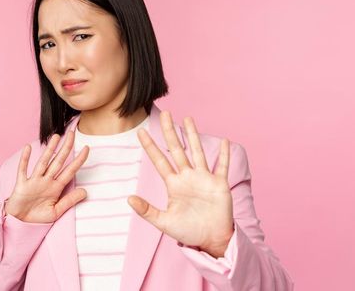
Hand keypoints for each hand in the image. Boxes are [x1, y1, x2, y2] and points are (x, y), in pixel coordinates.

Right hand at [5, 132, 89, 223]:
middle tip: (72, 134)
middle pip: (58, 162)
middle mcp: (46, 181)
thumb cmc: (37, 218)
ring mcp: (34, 181)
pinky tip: (28, 148)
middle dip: (66, 148)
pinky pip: (23, 170)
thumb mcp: (56, 211)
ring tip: (56, 136)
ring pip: (43, 162)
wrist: (20, 223)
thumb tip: (85, 191)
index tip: (87, 149)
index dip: (79, 160)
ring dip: (49, 150)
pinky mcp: (22, 184)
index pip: (70, 171)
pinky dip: (25, 160)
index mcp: (56, 188)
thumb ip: (69, 201)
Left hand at [127, 111, 234, 257]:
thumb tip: (129, 199)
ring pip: (197, 152)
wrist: (211, 240)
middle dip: (170, 132)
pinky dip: (224, 154)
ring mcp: (204, 179)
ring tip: (188, 119)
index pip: (159, 160)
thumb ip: (147, 211)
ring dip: (193, 135)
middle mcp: (187, 177)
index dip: (150, 146)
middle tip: (165, 113)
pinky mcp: (219, 184)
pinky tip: (225, 140)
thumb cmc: (188, 232)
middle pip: (177, 149)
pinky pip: (222, 166)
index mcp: (173, 184)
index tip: (141, 132)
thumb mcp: (164, 222)